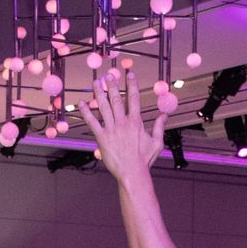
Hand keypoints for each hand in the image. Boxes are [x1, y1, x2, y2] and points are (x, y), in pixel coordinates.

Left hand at [81, 70, 168, 184]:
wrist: (132, 173)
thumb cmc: (144, 160)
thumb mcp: (156, 142)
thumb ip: (159, 127)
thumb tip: (164, 115)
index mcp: (136, 122)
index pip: (134, 98)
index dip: (132, 84)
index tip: (130, 74)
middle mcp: (123, 123)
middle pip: (117, 99)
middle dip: (112, 85)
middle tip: (109, 74)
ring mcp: (111, 129)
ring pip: (104, 107)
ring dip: (99, 93)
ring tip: (96, 82)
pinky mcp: (102, 138)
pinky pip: (92, 122)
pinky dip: (86, 112)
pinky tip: (82, 103)